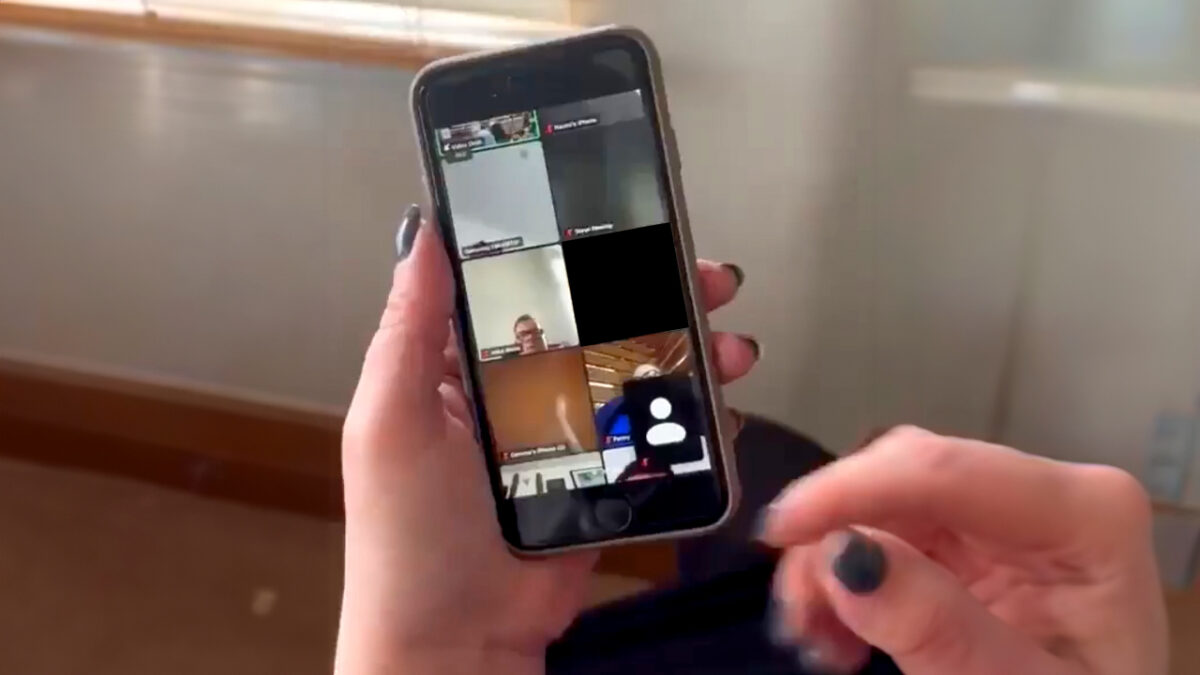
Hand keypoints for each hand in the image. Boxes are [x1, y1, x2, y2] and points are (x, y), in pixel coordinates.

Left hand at [335, 206, 759, 674]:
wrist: (458, 646)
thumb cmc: (406, 543)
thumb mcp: (390, 423)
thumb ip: (409, 330)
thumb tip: (421, 233)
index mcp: (461, 369)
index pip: (522, 288)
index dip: (572, 248)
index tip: (620, 217)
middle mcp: (519, 393)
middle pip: (597, 322)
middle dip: (655, 292)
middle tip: (703, 275)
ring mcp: (567, 438)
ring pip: (637, 373)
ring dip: (689, 349)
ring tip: (729, 343)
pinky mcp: (604, 481)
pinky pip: (656, 437)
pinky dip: (695, 417)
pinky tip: (723, 405)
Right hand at [759, 426, 1167, 674]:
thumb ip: (939, 631)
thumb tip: (846, 554)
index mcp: (1087, 515)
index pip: (948, 472)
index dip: (852, 489)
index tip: (779, 530)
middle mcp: (1047, 493)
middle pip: (908, 475)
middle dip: (837, 530)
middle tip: (799, 611)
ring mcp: (1008, 512)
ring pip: (884, 497)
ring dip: (832, 556)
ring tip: (817, 634)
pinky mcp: (974, 536)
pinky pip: (887, 527)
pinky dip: (848, 571)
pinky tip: (839, 625)